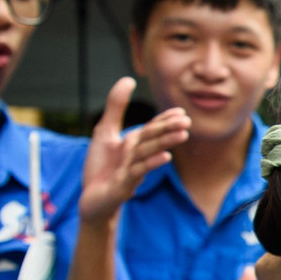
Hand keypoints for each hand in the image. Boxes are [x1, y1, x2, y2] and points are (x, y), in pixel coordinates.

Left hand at [79, 77, 189, 225]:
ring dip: (166, 144)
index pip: (153, 128)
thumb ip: (117, 106)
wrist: (92, 200)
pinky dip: (151, 164)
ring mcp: (131, 171)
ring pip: (149, 154)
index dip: (166, 120)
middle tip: (188, 122)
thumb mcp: (105, 131)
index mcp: (133, 143)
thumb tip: (129, 80)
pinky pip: (138, 172)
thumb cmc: (101, 167)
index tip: (182, 112)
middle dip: (170, 130)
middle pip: (154, 139)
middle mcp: (135, 156)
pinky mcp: (124, 186)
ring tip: (183, 135)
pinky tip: (165, 157)